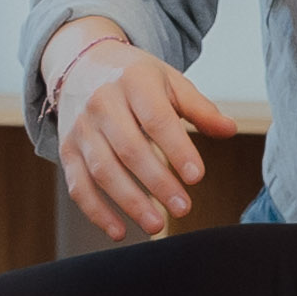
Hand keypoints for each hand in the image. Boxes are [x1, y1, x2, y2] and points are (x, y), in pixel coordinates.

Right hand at [52, 32, 220, 240]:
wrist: (81, 64)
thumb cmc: (134, 78)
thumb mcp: (169, 82)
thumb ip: (200, 108)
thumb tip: (229, 131)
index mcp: (133, 82)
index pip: (156, 119)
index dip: (177, 149)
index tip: (196, 177)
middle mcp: (102, 103)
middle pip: (129, 149)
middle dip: (157, 183)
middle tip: (183, 209)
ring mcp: (81, 128)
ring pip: (103, 171)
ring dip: (129, 202)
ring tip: (156, 225)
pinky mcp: (67, 149)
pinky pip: (79, 185)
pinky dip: (97, 212)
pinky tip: (119, 231)